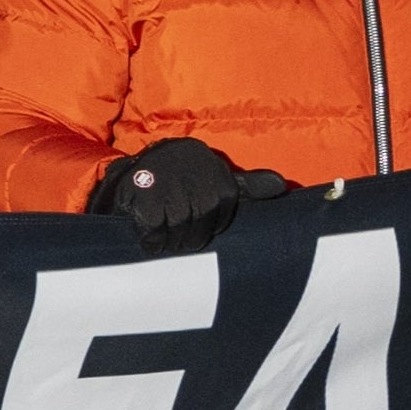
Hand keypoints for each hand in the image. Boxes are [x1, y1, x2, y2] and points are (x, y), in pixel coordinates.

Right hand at [85, 136, 284, 256]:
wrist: (129, 172)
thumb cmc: (178, 181)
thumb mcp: (214, 179)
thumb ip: (246, 186)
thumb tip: (281, 185)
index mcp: (214, 169)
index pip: (221, 215)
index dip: (206, 227)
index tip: (191, 221)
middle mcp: (193, 169)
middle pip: (199, 224)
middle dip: (186, 236)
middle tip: (173, 232)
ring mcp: (166, 180)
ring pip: (178, 229)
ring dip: (168, 240)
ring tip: (161, 232)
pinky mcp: (143, 194)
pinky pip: (155, 230)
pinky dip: (151, 238)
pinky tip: (147, 231)